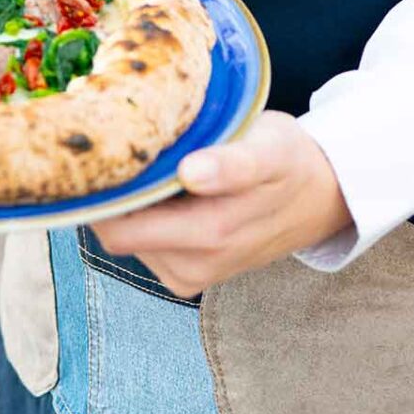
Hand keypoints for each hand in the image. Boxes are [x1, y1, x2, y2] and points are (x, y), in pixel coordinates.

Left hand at [92, 111, 350, 296]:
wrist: (318, 198)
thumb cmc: (289, 161)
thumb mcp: (270, 150)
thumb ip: (233, 165)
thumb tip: (192, 172)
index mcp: (210, 232)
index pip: (120, 225)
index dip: (100, 190)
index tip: (95, 147)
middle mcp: (194, 264)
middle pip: (115, 232)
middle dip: (109, 191)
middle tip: (114, 140)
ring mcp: (189, 273)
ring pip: (126, 237)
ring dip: (127, 201)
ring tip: (145, 156)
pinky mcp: (187, 274)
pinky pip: (143, 244)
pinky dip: (142, 214)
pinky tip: (160, 182)